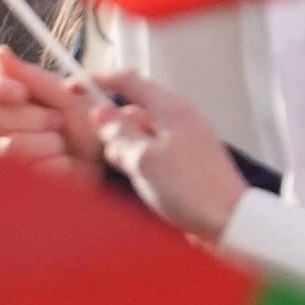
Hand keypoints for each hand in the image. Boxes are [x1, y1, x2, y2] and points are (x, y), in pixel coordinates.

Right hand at [0, 47, 106, 183]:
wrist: (112, 153)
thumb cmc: (89, 119)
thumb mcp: (67, 92)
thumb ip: (30, 75)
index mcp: (11, 96)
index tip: (20, 92)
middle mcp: (4, 124)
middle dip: (33, 118)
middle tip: (58, 121)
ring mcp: (10, 153)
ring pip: (8, 146)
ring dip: (47, 144)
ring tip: (64, 144)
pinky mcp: (22, 179)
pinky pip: (27, 170)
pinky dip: (55, 165)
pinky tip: (67, 164)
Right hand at [89, 69, 246, 240]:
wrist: (231, 224)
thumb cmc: (192, 190)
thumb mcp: (144, 158)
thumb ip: (119, 132)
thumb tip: (99, 111)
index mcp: (171, 109)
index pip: (129, 81)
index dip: (98, 80)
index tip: (74, 87)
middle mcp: (179, 120)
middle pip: (133, 110)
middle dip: (114, 127)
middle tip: (108, 150)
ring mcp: (184, 142)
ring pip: (141, 135)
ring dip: (126, 149)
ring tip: (129, 171)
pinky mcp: (186, 164)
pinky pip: (153, 154)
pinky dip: (140, 163)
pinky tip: (140, 181)